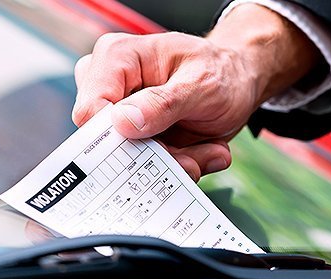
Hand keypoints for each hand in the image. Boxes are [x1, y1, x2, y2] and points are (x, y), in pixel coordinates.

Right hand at [72, 4, 318, 180]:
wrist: (240, 82)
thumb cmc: (221, 71)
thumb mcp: (202, 84)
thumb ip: (164, 102)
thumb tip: (123, 122)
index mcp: (116, 58)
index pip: (90, 110)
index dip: (116, 139)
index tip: (154, 148)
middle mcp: (111, 86)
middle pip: (108, 142)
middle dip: (154, 156)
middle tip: (193, 157)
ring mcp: (121, 116)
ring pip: (129, 161)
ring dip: (173, 163)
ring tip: (207, 150)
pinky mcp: (136, 138)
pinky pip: (146, 168)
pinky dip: (178, 166)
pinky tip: (204, 151)